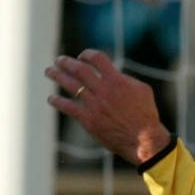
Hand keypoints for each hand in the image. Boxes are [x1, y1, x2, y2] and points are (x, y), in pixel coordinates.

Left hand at [45, 50, 170, 164]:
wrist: (143, 139)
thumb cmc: (145, 114)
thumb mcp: (142, 89)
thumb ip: (125, 79)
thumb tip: (114, 73)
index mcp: (117, 80)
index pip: (97, 59)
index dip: (87, 54)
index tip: (81, 56)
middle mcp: (104, 90)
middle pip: (79, 70)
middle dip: (67, 63)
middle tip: (59, 60)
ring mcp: (95, 105)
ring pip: (71, 86)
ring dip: (58, 76)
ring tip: (49, 71)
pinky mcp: (89, 120)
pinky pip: (69, 108)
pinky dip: (58, 102)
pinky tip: (51, 99)